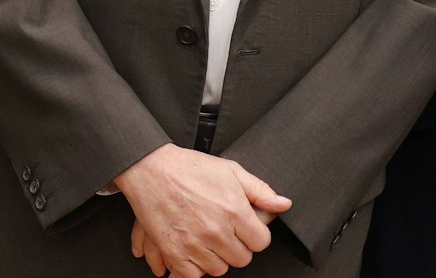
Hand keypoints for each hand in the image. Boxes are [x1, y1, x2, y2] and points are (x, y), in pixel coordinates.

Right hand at [115, 143, 289, 276]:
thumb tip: (284, 204)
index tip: (244, 228)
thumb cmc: (190, 168)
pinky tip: (193, 249)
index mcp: (235, 210)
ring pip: (219, 269)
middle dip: (236, 246)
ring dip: (215, 257)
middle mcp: (217, 231)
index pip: (261, 243)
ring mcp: (195, 244)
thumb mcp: (231, 171)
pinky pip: (194, 276)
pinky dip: (194, 267)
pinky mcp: (175, 253)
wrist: (151, 170)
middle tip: (224, 231)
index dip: (254, 234)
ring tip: (206, 237)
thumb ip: (260, 191)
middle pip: (241, 259)